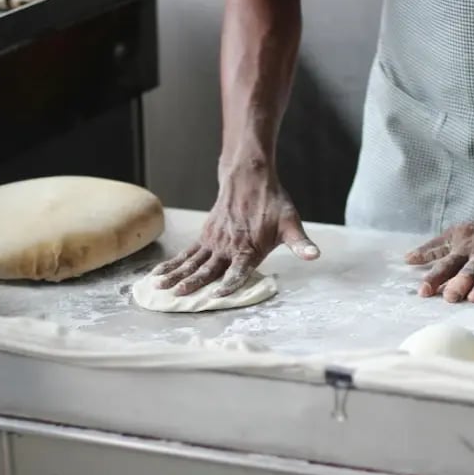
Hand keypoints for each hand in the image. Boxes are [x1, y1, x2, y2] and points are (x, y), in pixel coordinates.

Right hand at [151, 168, 318, 295]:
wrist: (249, 178)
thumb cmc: (273, 204)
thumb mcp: (291, 223)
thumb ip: (300, 244)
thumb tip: (314, 255)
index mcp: (249, 248)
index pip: (238, 271)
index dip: (229, 284)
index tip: (217, 296)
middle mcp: (228, 247)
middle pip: (208, 269)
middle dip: (193, 284)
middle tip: (178, 296)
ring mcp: (213, 241)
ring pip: (192, 262)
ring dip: (176, 275)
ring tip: (160, 288)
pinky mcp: (205, 236)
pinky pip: (186, 253)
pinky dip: (172, 263)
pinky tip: (159, 274)